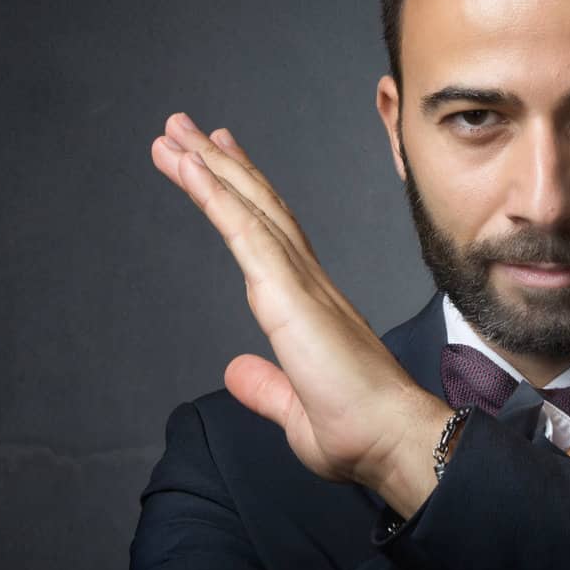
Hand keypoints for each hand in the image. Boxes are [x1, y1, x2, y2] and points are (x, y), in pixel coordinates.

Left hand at [152, 112, 443, 490]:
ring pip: (250, 208)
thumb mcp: (295, 412)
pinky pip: (245, 233)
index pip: (270, 238)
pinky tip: (189, 166)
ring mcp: (301, 284)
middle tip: (183, 128)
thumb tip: (235, 370)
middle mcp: (309, 283)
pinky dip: (215, 196)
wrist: (394, 440)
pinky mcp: (290, 295)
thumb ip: (265, 388)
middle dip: (220, 165)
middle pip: (258, 208)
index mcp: (311, 307)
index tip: (217, 162)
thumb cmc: (361, 433)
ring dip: (209, 166)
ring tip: (174, 133)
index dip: (243, 197)